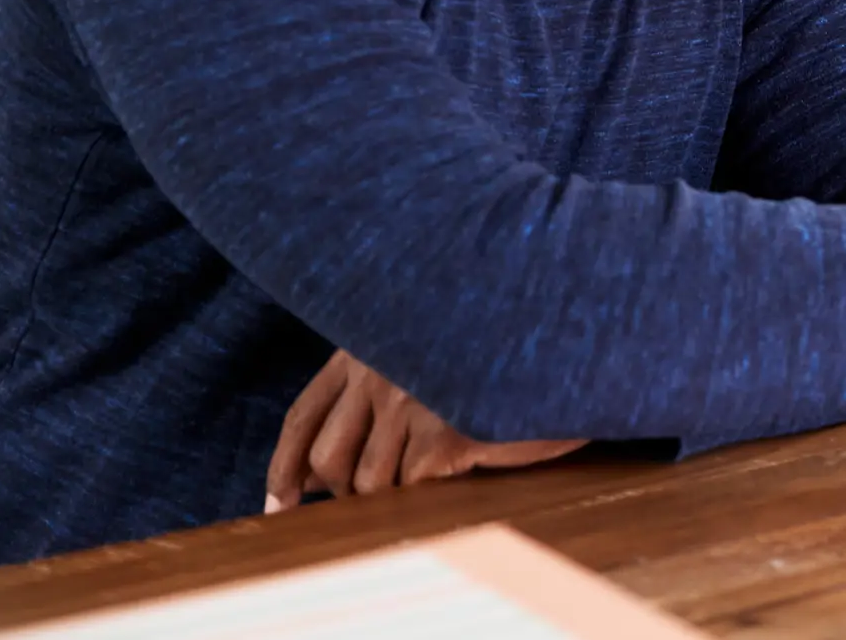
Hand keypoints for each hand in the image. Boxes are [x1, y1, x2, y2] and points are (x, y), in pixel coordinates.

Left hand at [265, 351, 585, 511]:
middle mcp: (381, 370)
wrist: (565, 342)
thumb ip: (371, 399)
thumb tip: (318, 475)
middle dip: (343, 491)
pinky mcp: (447, 429)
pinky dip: (430, 491)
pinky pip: (412, 486)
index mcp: (365, 348)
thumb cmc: (496, 356)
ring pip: (367, 482)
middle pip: (328, 459)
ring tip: (431, 475)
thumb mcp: (420, 363)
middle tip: (377, 497)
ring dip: (392, 494)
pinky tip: (458, 469)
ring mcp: (413, 399)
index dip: (284, 466)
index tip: (281, 503)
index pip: (304, 416)